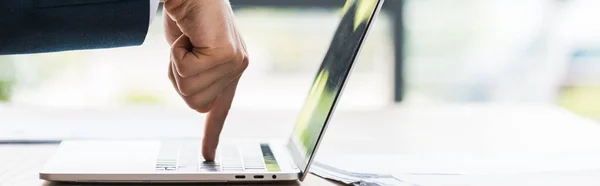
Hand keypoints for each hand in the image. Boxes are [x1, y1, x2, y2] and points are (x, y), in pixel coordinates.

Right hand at [162, 0, 248, 160]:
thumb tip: (196, 95)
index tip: (209, 154)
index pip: (221, 108)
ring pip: (190, 89)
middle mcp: (237, 68)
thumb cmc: (186, 13)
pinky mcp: (228, 56)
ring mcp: (235, 63)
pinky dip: (177, 54)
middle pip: (194, 102)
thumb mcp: (188, 50)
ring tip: (188, 41)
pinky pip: (188, 71)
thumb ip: (196, 72)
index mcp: (229, 68)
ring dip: (177, 63)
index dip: (211, 133)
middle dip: (179, 77)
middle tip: (185, 49)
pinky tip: (189, 37)